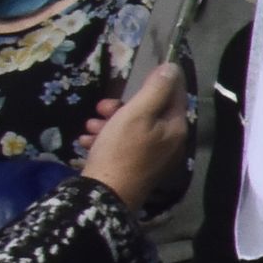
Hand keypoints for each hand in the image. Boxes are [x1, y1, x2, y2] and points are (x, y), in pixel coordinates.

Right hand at [80, 65, 191, 208]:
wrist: (103, 195)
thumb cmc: (121, 150)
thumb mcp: (137, 114)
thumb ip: (155, 90)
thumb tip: (172, 68)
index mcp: (176, 128)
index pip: (175, 96)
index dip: (157, 83)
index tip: (138, 77)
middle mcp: (169, 143)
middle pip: (148, 113)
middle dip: (121, 107)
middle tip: (102, 108)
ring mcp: (152, 158)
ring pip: (130, 129)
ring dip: (107, 123)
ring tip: (90, 126)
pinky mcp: (133, 168)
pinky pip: (120, 146)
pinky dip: (103, 141)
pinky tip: (86, 143)